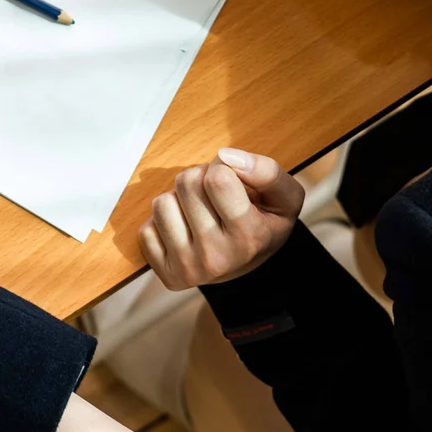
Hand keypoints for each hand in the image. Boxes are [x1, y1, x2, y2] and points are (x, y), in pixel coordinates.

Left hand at [141, 148, 304, 289]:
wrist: (250, 267)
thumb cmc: (265, 223)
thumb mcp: (284, 197)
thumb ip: (267, 172)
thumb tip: (226, 156)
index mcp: (249, 237)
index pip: (217, 178)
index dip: (223, 167)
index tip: (233, 181)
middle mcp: (217, 258)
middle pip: (187, 183)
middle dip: (200, 178)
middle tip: (216, 197)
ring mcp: (189, 269)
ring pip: (162, 203)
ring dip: (179, 200)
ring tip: (200, 213)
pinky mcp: (167, 275)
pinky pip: (146, 228)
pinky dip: (165, 223)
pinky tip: (185, 232)